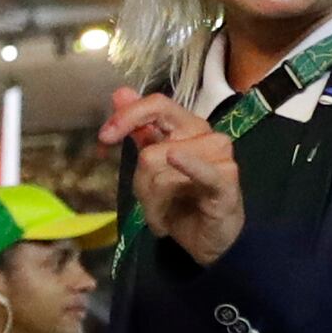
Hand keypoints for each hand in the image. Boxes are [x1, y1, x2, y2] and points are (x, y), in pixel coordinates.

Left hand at [101, 88, 244, 263]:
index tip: (104, 137)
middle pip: (153, 147)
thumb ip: (139, 130)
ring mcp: (219, 155)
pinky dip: (186, 167)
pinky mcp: (227, 178)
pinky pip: (200, 169)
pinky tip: (176, 159)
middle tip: (147, 200)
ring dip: (155, 202)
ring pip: (164, 168)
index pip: (157, 105)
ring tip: (165, 214)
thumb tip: (120, 93)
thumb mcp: (152, 168)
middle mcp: (204, 134)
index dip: (128, 117)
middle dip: (141, 178)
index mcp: (186, 126)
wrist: (209, 239)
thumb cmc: (181, 202)